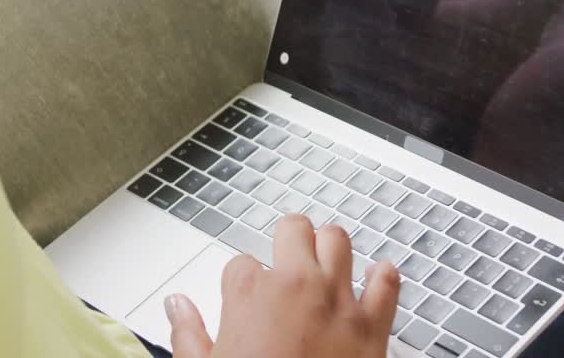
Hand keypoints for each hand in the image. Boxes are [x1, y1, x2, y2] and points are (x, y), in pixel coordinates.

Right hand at [167, 215, 399, 357]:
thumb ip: (189, 333)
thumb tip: (177, 307)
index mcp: (251, 292)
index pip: (241, 262)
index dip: (242, 281)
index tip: (244, 299)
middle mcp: (296, 285)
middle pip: (294, 229)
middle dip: (289, 240)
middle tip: (286, 258)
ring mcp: (337, 300)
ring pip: (338, 240)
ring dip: (330, 248)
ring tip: (324, 261)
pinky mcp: (372, 324)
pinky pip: (387, 283)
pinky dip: (383, 277)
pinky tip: (376, 278)